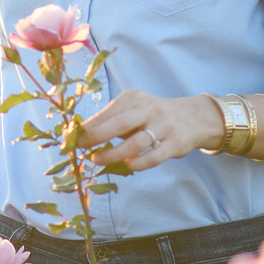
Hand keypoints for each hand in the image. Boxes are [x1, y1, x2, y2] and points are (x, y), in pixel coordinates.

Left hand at [77, 88, 221, 170]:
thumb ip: (113, 119)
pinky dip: (138, 162)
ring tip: (96, 159)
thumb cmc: (153, 115)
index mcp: (134, 98)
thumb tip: (81, 135)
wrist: (194, 118)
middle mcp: (149, 109)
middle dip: (95, 136)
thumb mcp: (134, 109)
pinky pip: (154, 156)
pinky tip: (127, 165)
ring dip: (113, 153)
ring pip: (135, 142)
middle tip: (78, 147)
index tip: (70, 137)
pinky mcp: (175, 143)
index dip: (88, 126)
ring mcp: (164, 126)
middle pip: (119, 123)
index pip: (107, 112)